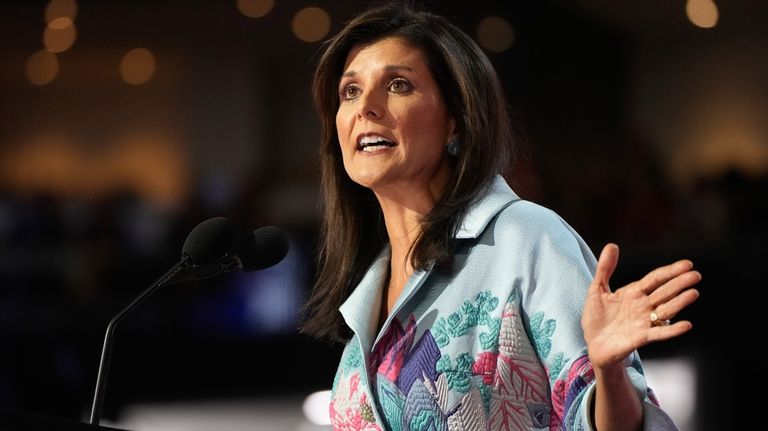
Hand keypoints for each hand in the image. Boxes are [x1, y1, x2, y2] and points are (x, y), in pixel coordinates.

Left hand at [581, 244, 700, 368]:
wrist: (593, 345)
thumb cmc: (597, 318)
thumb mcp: (597, 290)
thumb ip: (605, 269)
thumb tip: (612, 245)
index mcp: (634, 293)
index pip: (655, 279)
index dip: (670, 271)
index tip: (687, 264)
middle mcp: (643, 306)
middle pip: (664, 292)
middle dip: (679, 283)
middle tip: (695, 275)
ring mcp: (644, 322)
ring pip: (666, 310)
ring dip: (679, 302)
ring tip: (693, 293)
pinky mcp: (641, 338)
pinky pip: (659, 333)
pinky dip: (672, 330)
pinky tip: (686, 325)